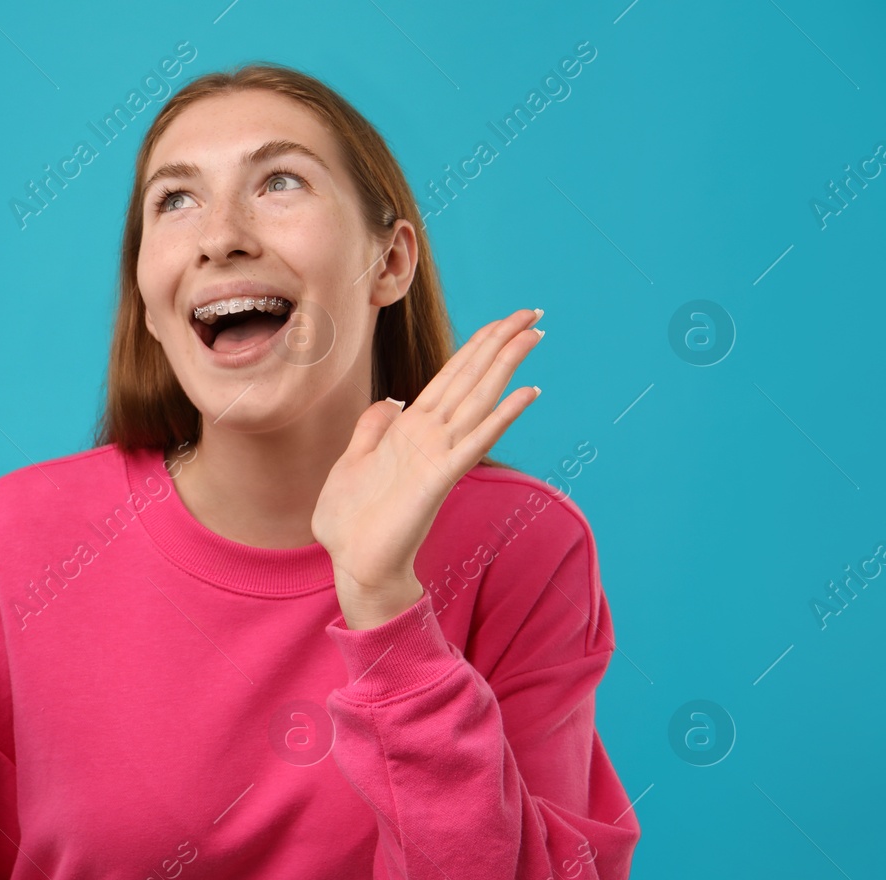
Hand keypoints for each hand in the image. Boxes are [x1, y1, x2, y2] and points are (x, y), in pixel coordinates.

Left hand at [312, 307, 545, 629]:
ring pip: (479, 399)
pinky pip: (475, 440)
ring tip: (534, 334)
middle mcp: (431, 436)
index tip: (504, 321)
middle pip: (472, 378)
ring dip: (507, 365)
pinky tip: (527, 392)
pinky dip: (502, 416)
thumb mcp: (351, 461)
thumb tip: (391, 401)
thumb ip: (372, 429)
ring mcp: (439, 455)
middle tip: (534, 312)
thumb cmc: (350, 520)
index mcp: (409, 429)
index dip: (476, 347)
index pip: (450, 377)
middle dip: (500, 343)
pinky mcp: (439, 477)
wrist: (353, 561)